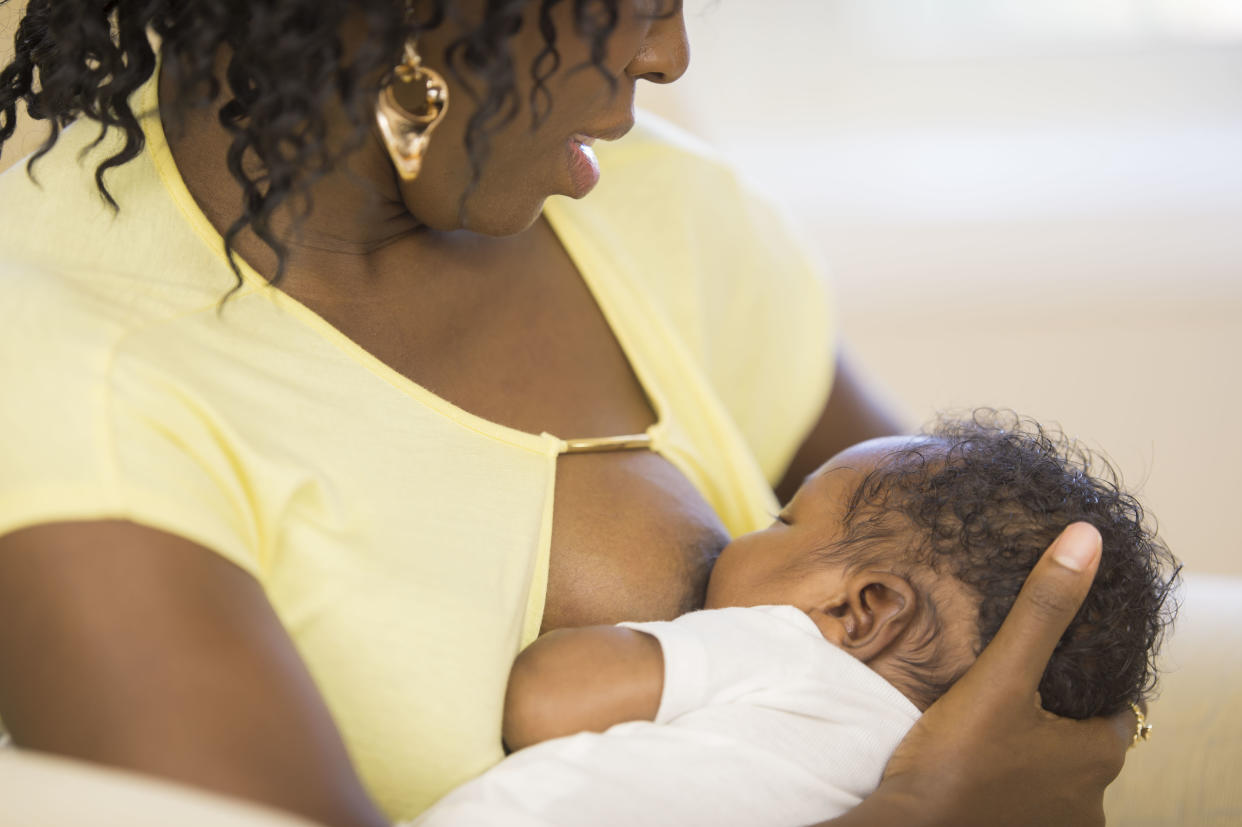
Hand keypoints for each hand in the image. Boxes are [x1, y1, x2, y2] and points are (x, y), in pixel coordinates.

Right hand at [831, 522, 1134, 826]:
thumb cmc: (956, 761)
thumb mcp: (1000, 676)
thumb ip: (1043, 609)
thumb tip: (1086, 540)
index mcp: (1096, 755)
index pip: (1116, 706)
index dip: (1090, 678)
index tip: (1056, 658)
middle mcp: (1089, 800)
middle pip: (1082, 741)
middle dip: (1055, 714)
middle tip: (1017, 684)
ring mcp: (1054, 825)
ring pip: (1053, 775)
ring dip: (1030, 751)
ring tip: (992, 719)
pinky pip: (1025, 799)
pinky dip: (1009, 780)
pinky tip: (976, 762)